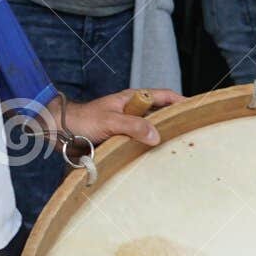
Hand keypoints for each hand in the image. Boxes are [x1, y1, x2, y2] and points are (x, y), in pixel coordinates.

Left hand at [56, 87, 178, 148]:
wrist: (60, 131)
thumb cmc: (83, 119)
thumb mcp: (111, 121)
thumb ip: (134, 126)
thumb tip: (157, 136)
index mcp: (132, 99)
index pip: (163, 96)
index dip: (180, 100)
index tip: (195, 108)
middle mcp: (131, 111)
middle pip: (159, 114)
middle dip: (173, 122)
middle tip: (189, 133)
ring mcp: (126, 126)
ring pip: (149, 130)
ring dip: (159, 138)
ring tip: (175, 148)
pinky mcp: (119, 139)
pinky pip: (137, 143)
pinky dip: (146, 149)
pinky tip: (152, 159)